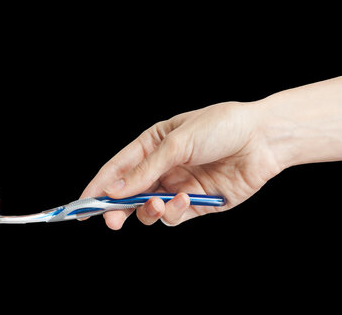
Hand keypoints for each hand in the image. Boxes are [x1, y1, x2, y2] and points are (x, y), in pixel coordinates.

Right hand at [79, 101, 281, 228]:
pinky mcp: (197, 204)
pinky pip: (176, 216)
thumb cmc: (221, 127)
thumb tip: (113, 189)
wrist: (264, 138)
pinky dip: (176, 212)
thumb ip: (145, 170)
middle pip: (129, 194)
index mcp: (151, 145)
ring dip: (148, 211)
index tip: (82, 204)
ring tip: (157, 205)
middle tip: (111, 220)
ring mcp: (178, 186)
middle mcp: (161, 167)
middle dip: (118, 208)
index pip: (117, 168)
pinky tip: (185, 199)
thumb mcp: (177, 143)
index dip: (98, 186)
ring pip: (149, 209)